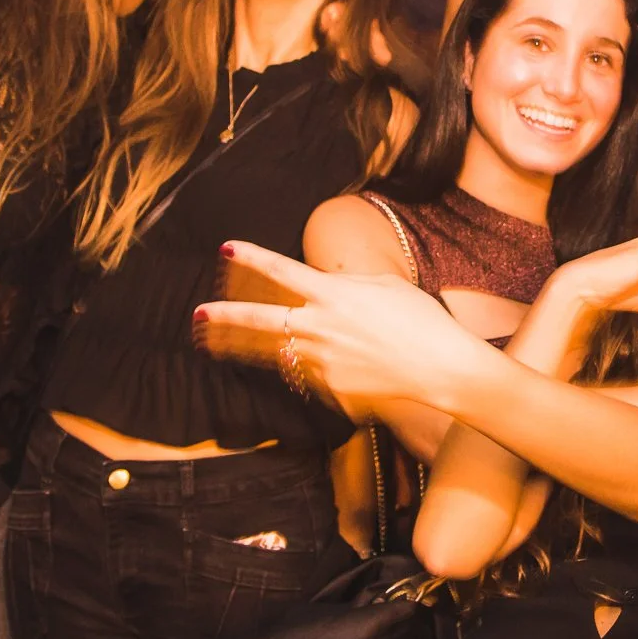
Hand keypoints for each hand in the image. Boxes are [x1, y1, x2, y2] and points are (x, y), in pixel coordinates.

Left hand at [196, 244, 485, 418]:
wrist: (440, 368)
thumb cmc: (421, 320)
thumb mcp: (385, 286)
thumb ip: (348, 283)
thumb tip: (324, 282)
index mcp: (333, 294)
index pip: (281, 271)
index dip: (251, 258)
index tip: (226, 249)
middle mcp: (319, 327)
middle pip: (260, 319)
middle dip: (225, 315)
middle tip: (197, 313)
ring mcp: (321, 361)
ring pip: (272, 352)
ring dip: (240, 346)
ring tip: (211, 342)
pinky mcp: (330, 389)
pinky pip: (308, 374)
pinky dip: (303, 367)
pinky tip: (311, 364)